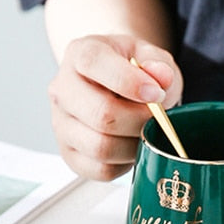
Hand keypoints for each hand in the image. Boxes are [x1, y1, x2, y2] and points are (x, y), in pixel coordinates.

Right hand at [48, 34, 182, 180]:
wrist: (116, 90)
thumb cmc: (133, 72)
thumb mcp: (150, 57)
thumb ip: (159, 64)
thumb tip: (162, 78)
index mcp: (79, 54)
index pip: (93, 63)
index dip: (129, 81)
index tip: (156, 93)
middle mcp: (62, 89)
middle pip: (101, 114)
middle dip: (139, 121)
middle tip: (158, 119)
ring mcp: (62, 124)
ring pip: (101, 146)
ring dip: (134, 145)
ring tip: (145, 133)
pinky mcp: (70, 155)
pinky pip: (101, 169)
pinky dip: (125, 163)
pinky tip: (131, 147)